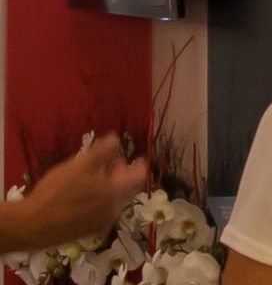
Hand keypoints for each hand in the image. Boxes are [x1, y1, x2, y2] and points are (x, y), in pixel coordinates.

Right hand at [22, 132, 145, 248]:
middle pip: (128, 189)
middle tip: (114, 162)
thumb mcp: (82, 164)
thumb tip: (117, 139)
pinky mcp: (89, 231)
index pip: (139, 178)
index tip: (138, 157)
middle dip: (123, 173)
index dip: (140, 165)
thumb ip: (104, 150)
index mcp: (116, 193)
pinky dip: (103, 198)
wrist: (32, 225)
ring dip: (112, 185)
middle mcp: (114, 210)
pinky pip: (104, 210)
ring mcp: (102, 223)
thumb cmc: (58, 192)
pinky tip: (86, 191)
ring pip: (115, 200)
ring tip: (97, 174)